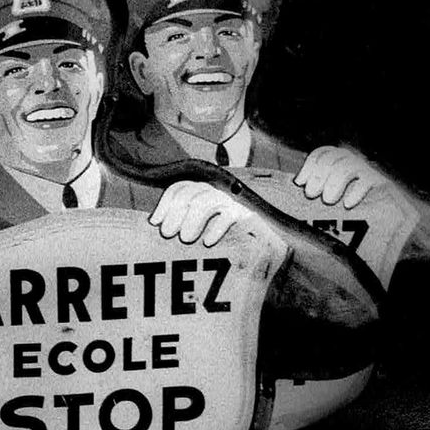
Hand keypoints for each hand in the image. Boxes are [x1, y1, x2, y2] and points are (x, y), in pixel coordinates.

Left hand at [151, 179, 285, 256]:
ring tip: (186, 239)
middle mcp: (219, 188)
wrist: (274, 236)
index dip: (166, 203)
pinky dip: (216, 228)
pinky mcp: (248, 211)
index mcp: (207, 188)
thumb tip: (160, 227)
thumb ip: (189, 218)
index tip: (154, 222)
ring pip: (205, 201)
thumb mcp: (208, 221)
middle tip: (167, 233)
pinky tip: (209, 242)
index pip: (181, 187)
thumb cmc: (233, 231)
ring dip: (192, 221)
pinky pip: (228, 215)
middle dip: (175, 212)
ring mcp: (234, 198)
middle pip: (190, 192)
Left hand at [294, 145, 388, 209]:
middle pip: (333, 158)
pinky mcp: (381, 183)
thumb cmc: (347, 213)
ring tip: (328, 200)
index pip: (323, 153)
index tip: (300, 182)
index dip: (310, 165)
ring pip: (348, 166)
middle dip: (319, 175)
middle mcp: (352, 162)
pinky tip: (348, 204)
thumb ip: (315, 191)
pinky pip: (367, 181)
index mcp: (338, 161)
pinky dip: (356, 192)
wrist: (385, 222)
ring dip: (334, 182)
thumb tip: (295, 188)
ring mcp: (367, 171)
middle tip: (312, 194)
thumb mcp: (329, 199)